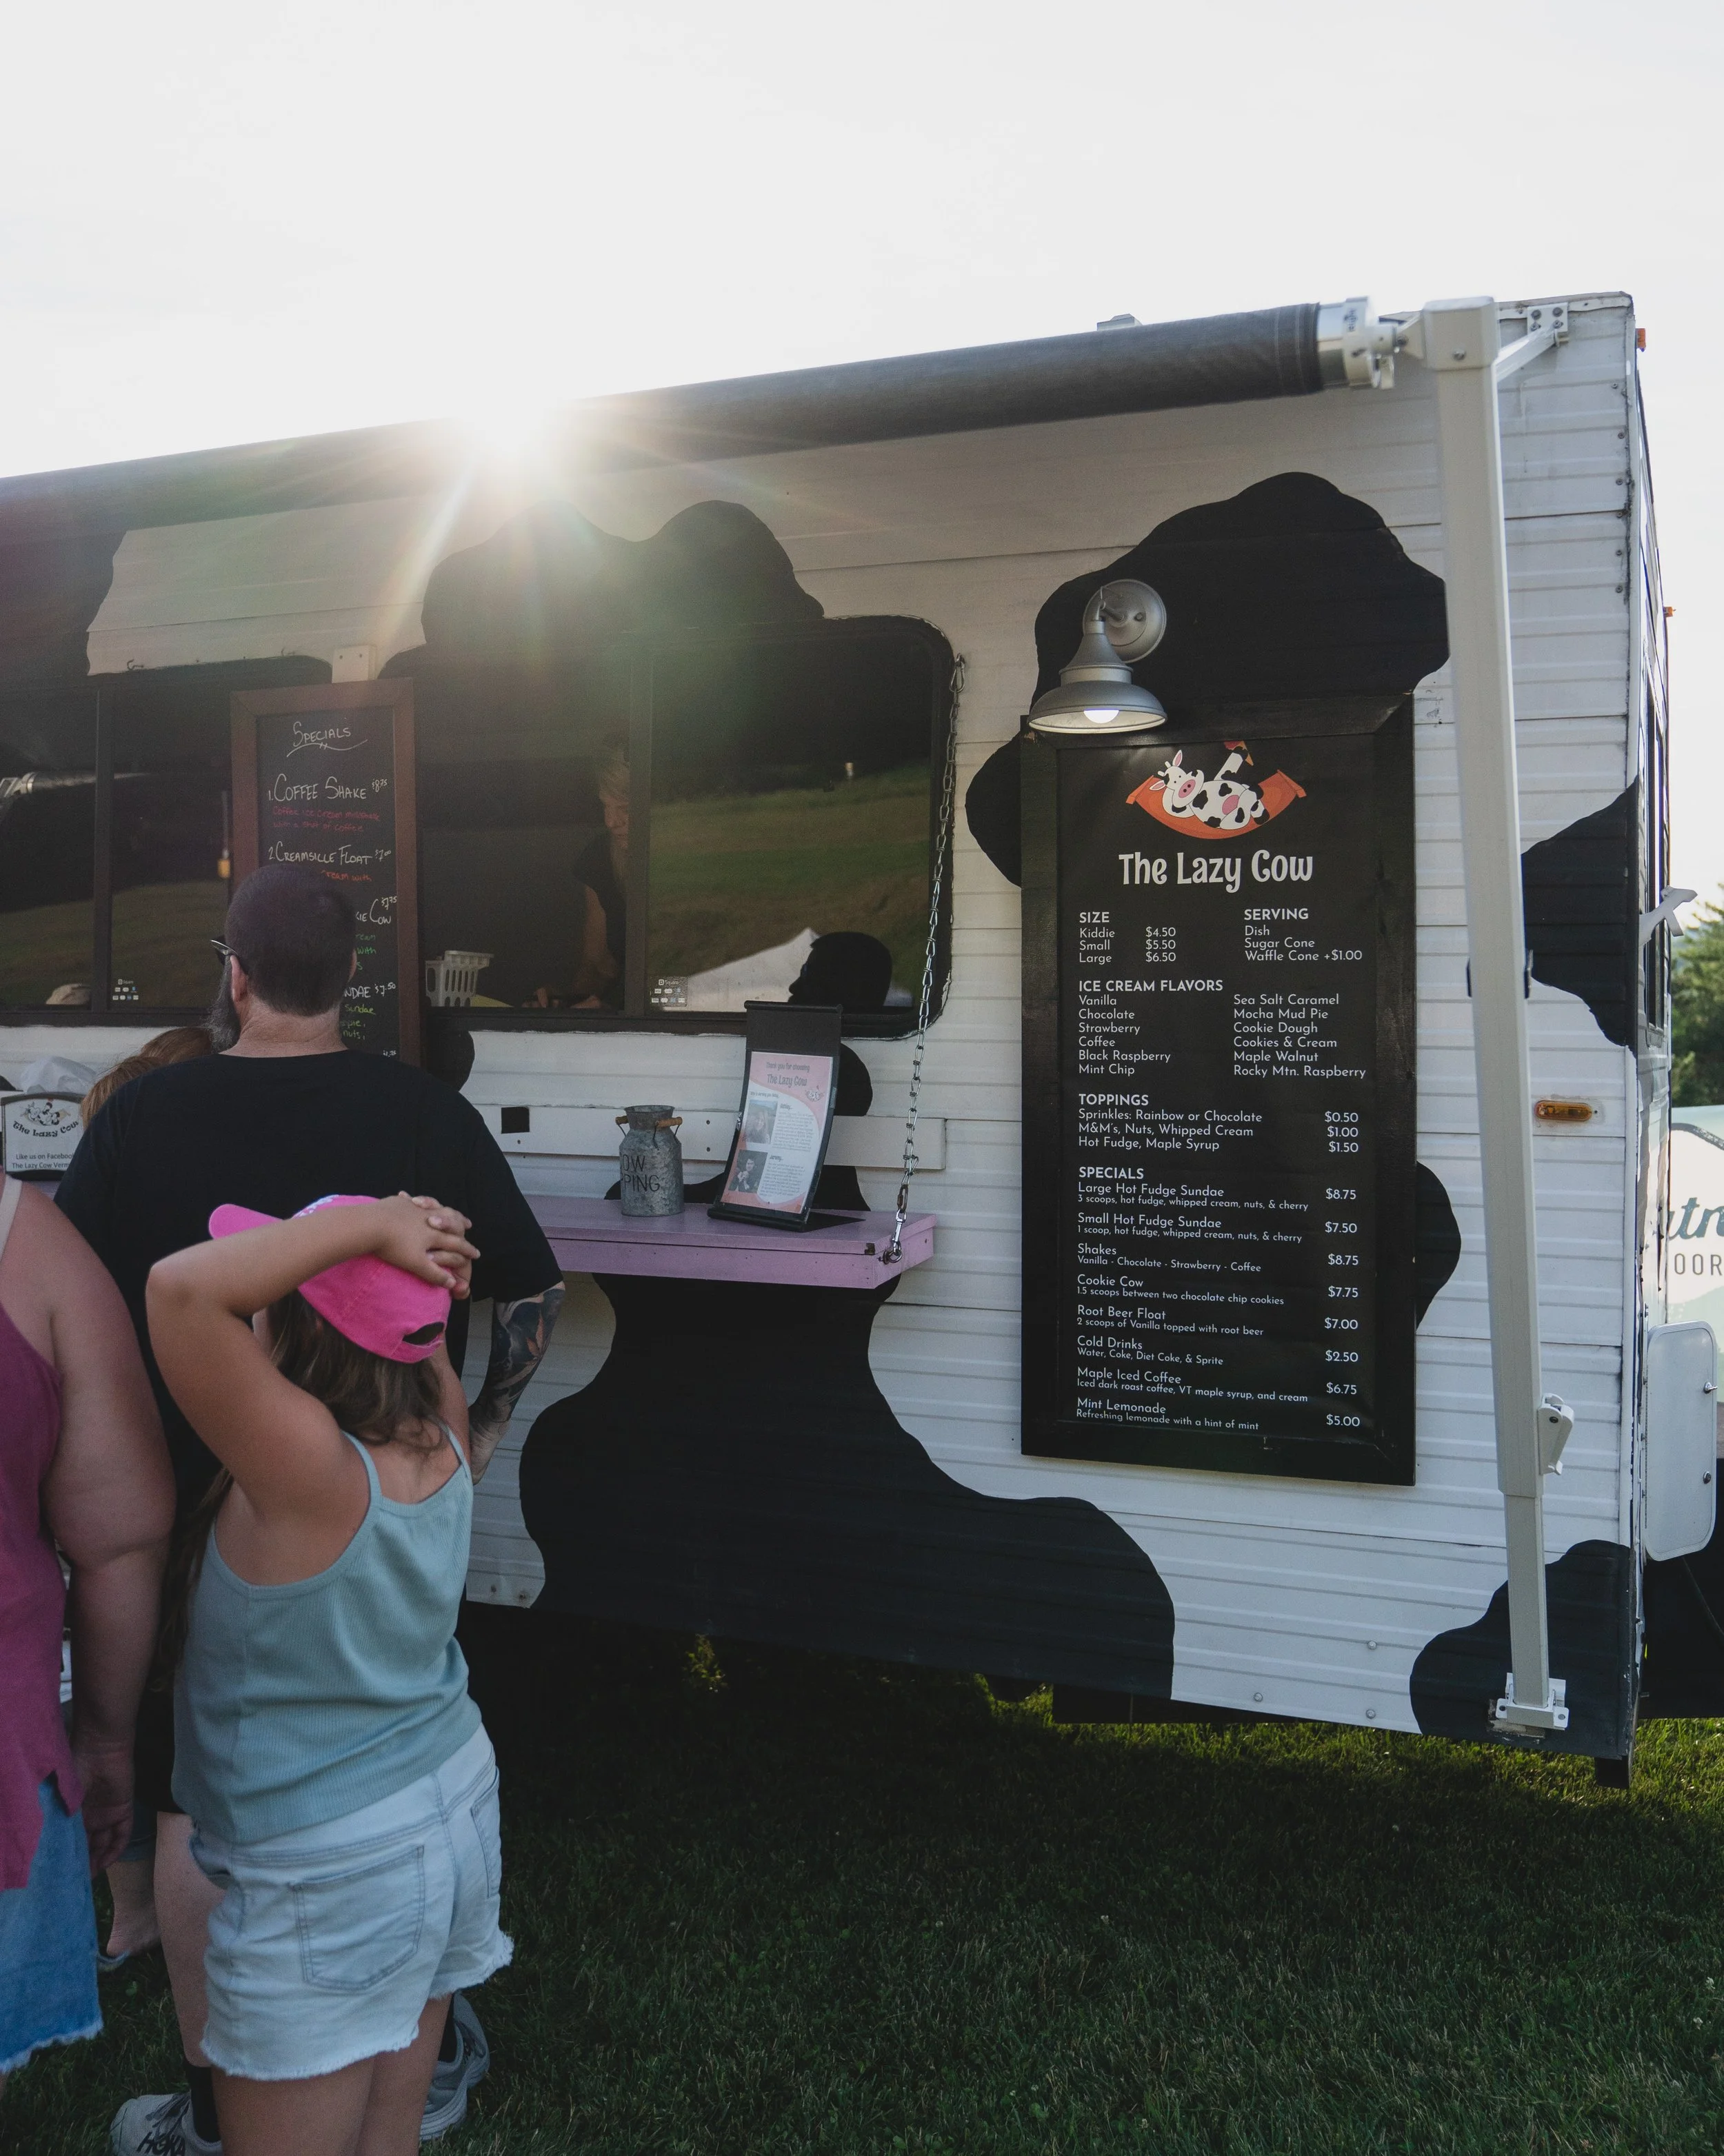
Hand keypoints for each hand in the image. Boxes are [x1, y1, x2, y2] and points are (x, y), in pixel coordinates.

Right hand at [72, 1738, 133, 1873]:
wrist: (101, 1748)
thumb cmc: (76, 1770)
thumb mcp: (64, 1800)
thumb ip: (62, 1823)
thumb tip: (52, 1850)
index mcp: (74, 1813)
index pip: (72, 1840)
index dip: (68, 1857)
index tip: (62, 1876)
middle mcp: (90, 1816)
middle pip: (88, 1845)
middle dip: (83, 1864)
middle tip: (76, 1883)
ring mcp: (107, 1814)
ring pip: (103, 1843)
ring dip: (98, 1861)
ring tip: (89, 1879)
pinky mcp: (123, 1810)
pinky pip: (121, 1835)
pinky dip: (115, 1850)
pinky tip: (106, 1864)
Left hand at [376, 1194, 477, 1295]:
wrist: (370, 1225)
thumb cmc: (394, 1247)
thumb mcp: (417, 1264)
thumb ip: (435, 1274)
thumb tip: (452, 1284)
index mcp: (434, 1234)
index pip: (456, 1242)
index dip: (467, 1249)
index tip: (476, 1254)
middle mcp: (428, 1218)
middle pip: (450, 1220)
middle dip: (460, 1223)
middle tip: (469, 1224)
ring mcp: (414, 1208)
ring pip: (434, 1207)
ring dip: (442, 1209)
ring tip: (446, 1210)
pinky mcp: (399, 1202)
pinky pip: (411, 1201)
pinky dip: (417, 1202)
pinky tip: (415, 1201)